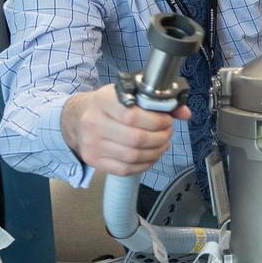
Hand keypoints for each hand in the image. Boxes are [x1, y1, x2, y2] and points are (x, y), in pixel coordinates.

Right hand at [61, 83, 187, 176]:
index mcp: (102, 102)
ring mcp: (92, 145)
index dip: (156, 121)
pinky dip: (144, 164)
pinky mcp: (93, 160)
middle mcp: (93, 124)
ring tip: (162, 144)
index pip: (133, 116)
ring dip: (155, 152)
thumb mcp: (128, 93)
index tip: (166, 120)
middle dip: (160, 138)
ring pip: (133, 156)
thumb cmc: (108, 104)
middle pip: (135, 139)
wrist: (77, 117)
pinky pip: (125, 169)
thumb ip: (157, 101)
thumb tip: (184, 112)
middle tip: (167, 133)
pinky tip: (150, 155)